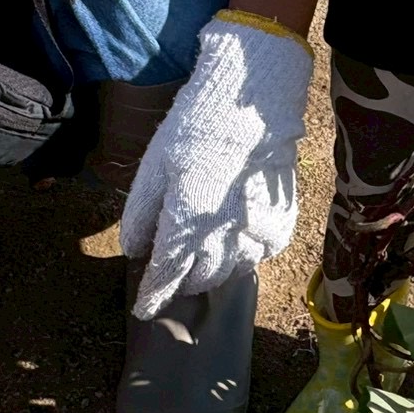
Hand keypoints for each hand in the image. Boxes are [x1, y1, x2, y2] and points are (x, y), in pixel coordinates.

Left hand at [120, 12, 312, 319]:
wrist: (251, 104)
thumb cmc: (195, 129)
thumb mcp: (154, 166)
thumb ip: (141, 214)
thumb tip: (133, 250)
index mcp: (187, 220)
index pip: (167, 274)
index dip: (152, 296)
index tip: (142, 308)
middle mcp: (224, 234)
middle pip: (200, 281)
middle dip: (182, 282)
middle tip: (172, 273)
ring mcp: (257, 232)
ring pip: (231, 274)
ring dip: (212, 272)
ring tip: (202, 258)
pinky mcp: (280, 225)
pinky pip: (259, 257)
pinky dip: (242, 257)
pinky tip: (234, 241)